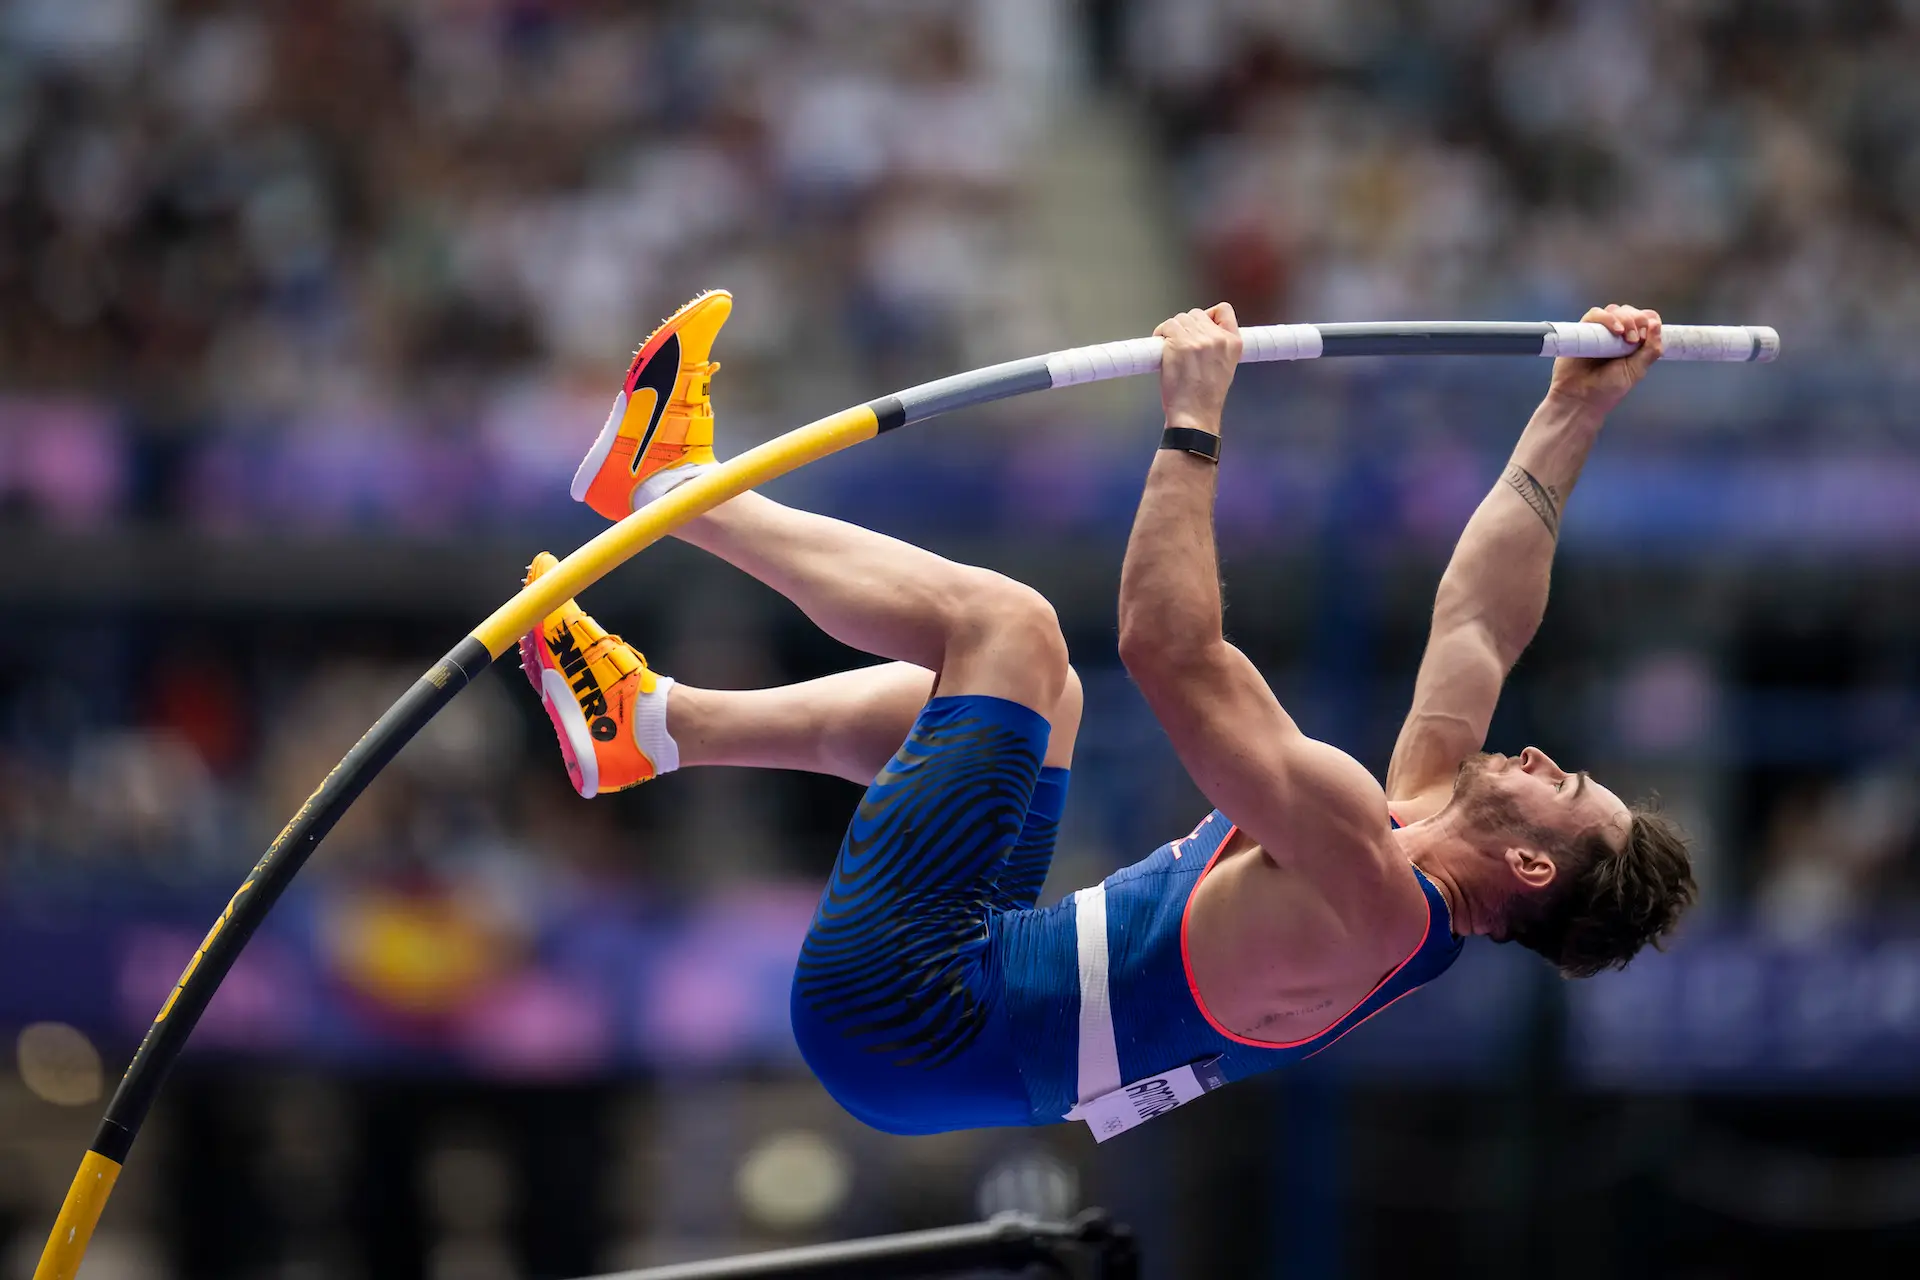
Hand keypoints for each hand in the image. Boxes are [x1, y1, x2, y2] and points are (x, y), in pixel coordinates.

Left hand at [1156, 303, 1241, 434]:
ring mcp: (1198, 339)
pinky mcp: (1180, 343)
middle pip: (1196, 314)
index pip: (1224, 310)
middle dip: (1186, 327)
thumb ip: (1217, 346)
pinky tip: (1162, 349)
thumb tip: (1199, 332)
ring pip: (1180, 318)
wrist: (1194, 415)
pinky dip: (1161, 334)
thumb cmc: (1205, 398)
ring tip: (1170, 349)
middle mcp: (1217, 338)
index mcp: (1233, 343)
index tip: (1199, 326)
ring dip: (1171, 330)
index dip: (1208, 316)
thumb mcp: (1225, 367)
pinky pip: (1167, 326)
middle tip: (1180, 345)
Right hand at [1548, 303, 1661, 415]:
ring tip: (1625, 337)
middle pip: (1631, 311)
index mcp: (1632, 342)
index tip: (1646, 336)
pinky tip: (1616, 330)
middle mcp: (1616, 334)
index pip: (1645, 319)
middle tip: (1635, 340)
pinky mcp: (1582, 330)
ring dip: (1625, 318)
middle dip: (1637, 321)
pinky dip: (1607, 318)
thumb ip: (1650, 350)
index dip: (1649, 321)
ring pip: (1615, 310)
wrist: (1581, 400)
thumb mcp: (1637, 370)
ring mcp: (1599, 331)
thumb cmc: (1607, 390)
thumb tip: (1656, 324)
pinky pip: (1595, 314)